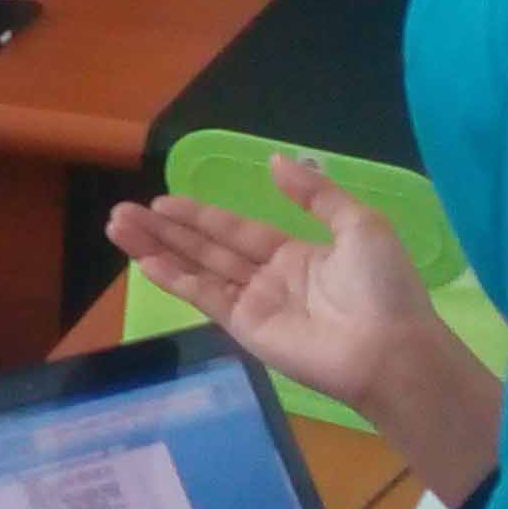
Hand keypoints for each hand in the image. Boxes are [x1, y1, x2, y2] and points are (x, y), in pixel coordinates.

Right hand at [106, 154, 503, 505]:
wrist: (390, 349)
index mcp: (297, 255)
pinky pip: (203, 297)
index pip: (237, 231)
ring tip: (117, 227)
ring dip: (157, 249)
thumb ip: (315, 194)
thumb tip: (276, 160)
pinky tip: (144, 263)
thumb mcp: (359, 224)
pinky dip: (173, 280)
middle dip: (165, 229)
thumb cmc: (382, 287)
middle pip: (206, 248)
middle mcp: (269, 279)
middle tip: (123, 211)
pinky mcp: (245, 328)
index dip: (200, 216)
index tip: (162, 200)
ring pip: (196, 269)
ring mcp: (254, 305)